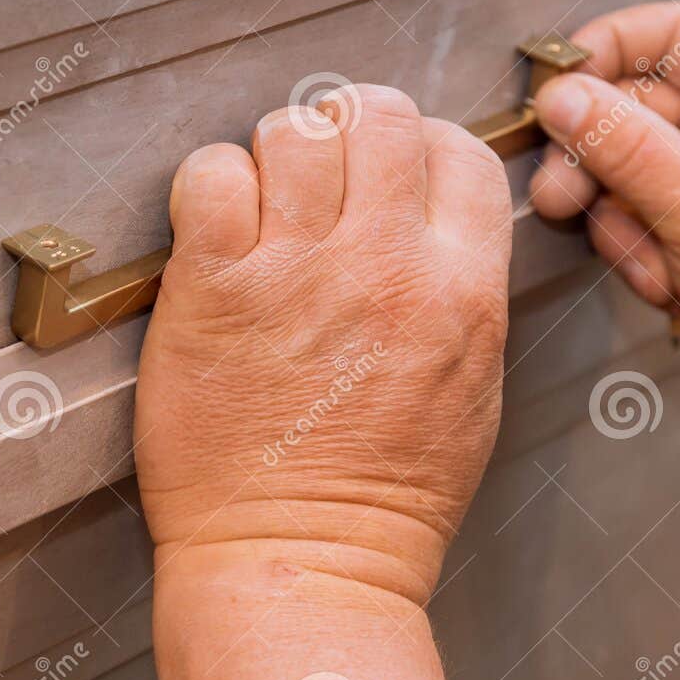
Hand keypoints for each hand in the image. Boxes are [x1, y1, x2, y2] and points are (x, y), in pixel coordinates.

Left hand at [135, 83, 511, 605]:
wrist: (298, 562)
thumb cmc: (381, 499)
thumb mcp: (471, 391)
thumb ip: (460, 295)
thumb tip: (436, 231)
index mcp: (460, 291)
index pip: (459, 151)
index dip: (420, 146)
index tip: (390, 169)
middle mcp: (385, 266)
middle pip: (377, 118)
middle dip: (348, 130)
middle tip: (322, 173)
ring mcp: (297, 272)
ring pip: (295, 131)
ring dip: (277, 154)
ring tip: (265, 202)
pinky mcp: (216, 289)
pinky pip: (212, 175)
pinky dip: (209, 182)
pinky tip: (215, 227)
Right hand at [528, 1, 679, 459]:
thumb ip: (626, 146)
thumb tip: (564, 97)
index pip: (673, 33)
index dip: (609, 47)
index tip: (560, 85)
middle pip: (631, 108)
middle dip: (594, 157)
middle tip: (566, 192)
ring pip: (621, 173)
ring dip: (620, 223)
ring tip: (652, 260)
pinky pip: (631, 222)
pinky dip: (636, 256)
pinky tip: (669, 285)